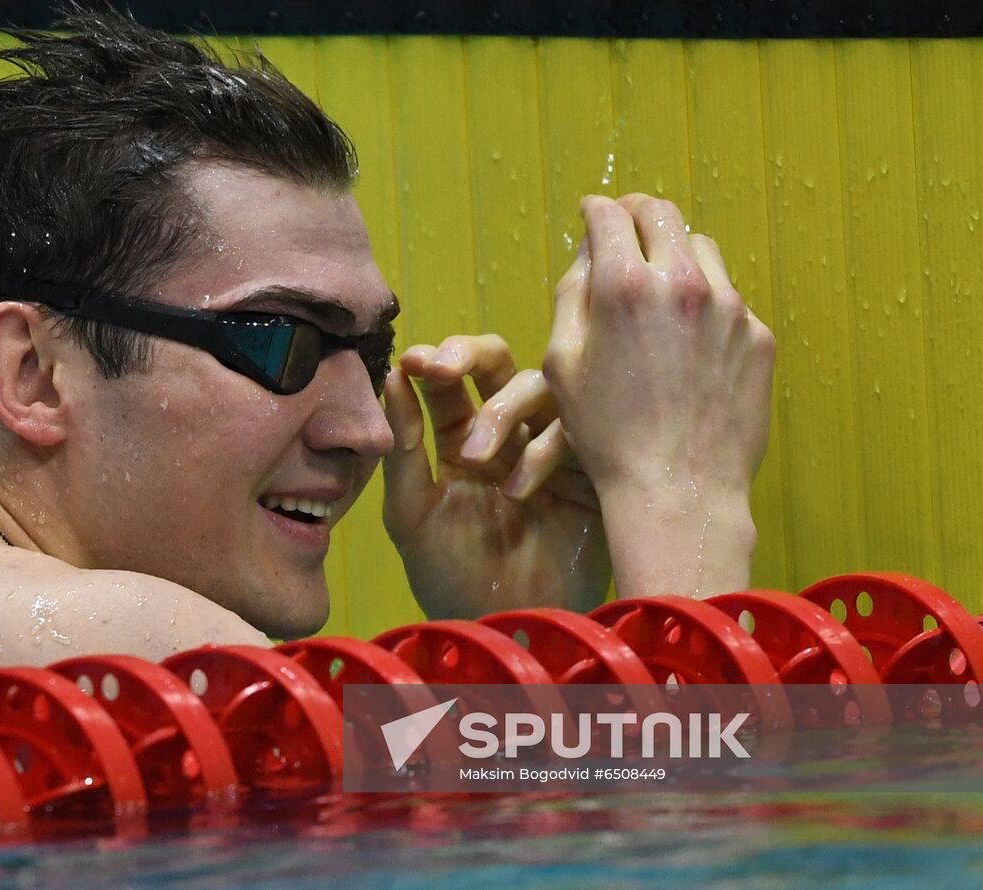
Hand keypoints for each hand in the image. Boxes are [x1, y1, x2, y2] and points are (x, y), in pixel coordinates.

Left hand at [382, 334, 611, 618]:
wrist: (503, 627)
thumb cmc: (450, 576)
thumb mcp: (411, 513)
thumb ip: (403, 448)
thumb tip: (393, 375)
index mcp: (462, 438)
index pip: (453, 379)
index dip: (435, 360)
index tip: (415, 360)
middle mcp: (508, 435)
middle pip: (500, 364)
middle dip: (470, 354)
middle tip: (443, 366)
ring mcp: (550, 449)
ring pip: (541, 388)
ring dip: (503, 411)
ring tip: (474, 457)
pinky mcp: (589, 472)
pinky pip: (576, 432)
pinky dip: (545, 449)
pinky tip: (520, 490)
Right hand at [543, 194, 774, 597]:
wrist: (679, 489)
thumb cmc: (608, 434)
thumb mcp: (563, 365)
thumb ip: (572, 297)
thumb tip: (589, 254)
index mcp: (625, 286)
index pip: (610, 215)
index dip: (594, 209)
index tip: (591, 213)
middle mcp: (683, 283)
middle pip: (662, 214)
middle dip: (637, 213)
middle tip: (624, 226)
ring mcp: (729, 308)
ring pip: (701, 251)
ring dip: (674, 254)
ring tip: (657, 286)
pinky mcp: (757, 337)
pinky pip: (728, 300)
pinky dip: (704, 303)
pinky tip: (687, 341)